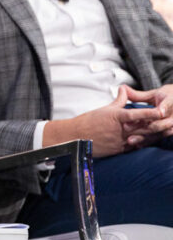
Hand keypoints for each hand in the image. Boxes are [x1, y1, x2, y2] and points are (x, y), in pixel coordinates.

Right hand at [42, 85, 166, 156]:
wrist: (76, 137)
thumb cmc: (89, 121)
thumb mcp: (104, 109)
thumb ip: (119, 101)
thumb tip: (124, 89)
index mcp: (116, 117)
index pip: (137, 114)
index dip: (150, 112)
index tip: (162, 110)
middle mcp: (120, 130)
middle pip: (143, 128)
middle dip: (158, 125)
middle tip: (171, 121)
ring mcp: (120, 141)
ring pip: (142, 138)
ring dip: (155, 135)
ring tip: (166, 131)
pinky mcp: (119, 150)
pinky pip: (135, 147)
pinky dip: (143, 143)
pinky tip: (151, 141)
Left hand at [122, 85, 172, 146]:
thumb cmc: (166, 98)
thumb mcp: (154, 94)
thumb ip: (139, 95)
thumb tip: (122, 88)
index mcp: (171, 101)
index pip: (168, 105)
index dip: (164, 108)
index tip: (159, 112)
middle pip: (160, 122)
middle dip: (144, 126)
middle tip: (126, 127)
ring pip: (159, 132)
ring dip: (145, 137)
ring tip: (130, 140)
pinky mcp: (170, 131)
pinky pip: (159, 138)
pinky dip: (148, 141)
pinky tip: (137, 145)